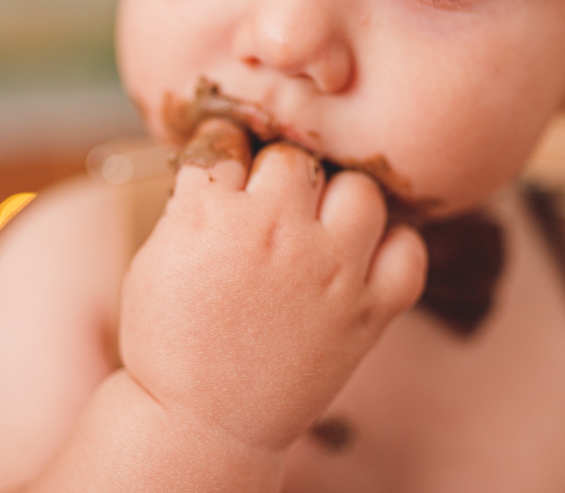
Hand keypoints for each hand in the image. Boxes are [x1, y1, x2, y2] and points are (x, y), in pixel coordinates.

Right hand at [119, 118, 427, 453]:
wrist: (201, 425)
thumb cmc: (171, 339)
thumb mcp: (158, 255)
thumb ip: (195, 200)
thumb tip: (230, 153)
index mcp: (210, 214)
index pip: (228, 138)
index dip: (226, 149)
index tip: (227, 167)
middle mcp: (274, 232)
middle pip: (295, 158)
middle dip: (280, 173)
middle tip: (272, 203)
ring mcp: (327, 271)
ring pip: (358, 189)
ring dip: (338, 199)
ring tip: (320, 223)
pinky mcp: (365, 311)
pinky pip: (406, 251)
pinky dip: (391, 247)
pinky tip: (363, 254)